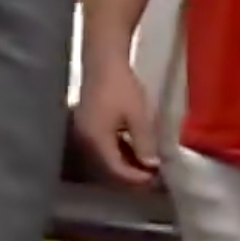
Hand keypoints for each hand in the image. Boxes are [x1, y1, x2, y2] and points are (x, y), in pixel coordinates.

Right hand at [74, 55, 162, 186]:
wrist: (103, 61)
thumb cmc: (121, 87)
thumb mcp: (138, 115)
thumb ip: (144, 143)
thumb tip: (151, 165)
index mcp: (96, 139)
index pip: (115, 168)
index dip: (135, 177)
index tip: (155, 178)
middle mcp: (85, 139)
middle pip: (108, 166)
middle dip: (131, 172)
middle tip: (153, 175)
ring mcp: (84, 132)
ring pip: (106, 156)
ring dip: (125, 162)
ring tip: (147, 163)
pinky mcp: (87, 125)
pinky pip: (102, 145)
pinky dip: (119, 150)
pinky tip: (134, 147)